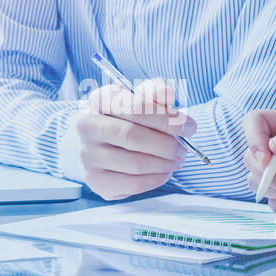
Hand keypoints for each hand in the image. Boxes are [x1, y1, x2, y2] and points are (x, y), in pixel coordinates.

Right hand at [78, 78, 196, 200]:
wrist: (103, 141)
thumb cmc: (128, 116)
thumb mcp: (142, 97)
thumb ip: (156, 91)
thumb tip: (167, 93)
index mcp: (98, 100)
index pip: (135, 107)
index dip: (166, 118)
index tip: (189, 127)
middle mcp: (86, 127)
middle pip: (132, 136)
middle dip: (166, 144)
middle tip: (184, 148)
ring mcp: (88, 156)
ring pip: (134, 164)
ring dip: (164, 164)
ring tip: (176, 160)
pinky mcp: (95, 181)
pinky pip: (132, 184)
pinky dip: (155, 179)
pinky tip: (164, 171)